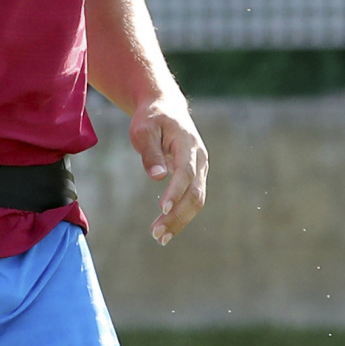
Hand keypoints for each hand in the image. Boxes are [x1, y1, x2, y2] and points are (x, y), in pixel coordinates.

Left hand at [126, 98, 207, 243]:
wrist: (167, 108)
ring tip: (159, 237)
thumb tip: (158, 177)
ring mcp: (200, 168)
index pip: (185, 172)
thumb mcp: (144, 130)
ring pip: (196, 200)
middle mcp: (200, 159)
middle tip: (156, 234)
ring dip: (179, 220)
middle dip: (177, 215)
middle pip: (195, 192)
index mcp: (188, 144)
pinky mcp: (196, 176)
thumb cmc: (152, 118)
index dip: (176, 191)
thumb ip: (151, 152)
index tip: (162, 208)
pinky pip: (192, 199)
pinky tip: (166, 229)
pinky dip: (181, 215)